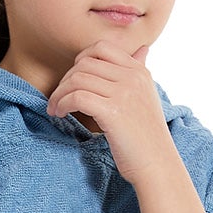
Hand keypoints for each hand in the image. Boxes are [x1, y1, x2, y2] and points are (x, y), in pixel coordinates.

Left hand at [45, 40, 178, 185]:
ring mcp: (124, 94)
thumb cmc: (147, 137)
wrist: (157, 165)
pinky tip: (60, 114)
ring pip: (77, 79)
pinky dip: (62, 104)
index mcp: (139, 71)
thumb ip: (139, 72)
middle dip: (65, 80)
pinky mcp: (113, 112)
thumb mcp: (147, 96)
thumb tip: (142, 48)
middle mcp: (133, 78)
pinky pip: (77, 97)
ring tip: (55, 109)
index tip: (73, 80)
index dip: (80, 60)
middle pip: (85, 64)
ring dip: (59, 94)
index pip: (102, 48)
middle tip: (58, 98)